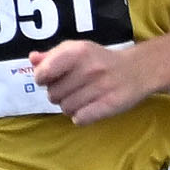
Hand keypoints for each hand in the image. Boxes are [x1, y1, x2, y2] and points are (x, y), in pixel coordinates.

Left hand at [27, 35, 149, 126]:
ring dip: (70, 106)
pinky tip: (89, 108)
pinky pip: (80, 119)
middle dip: (58, 94)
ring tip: (82, 98)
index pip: (43, 73)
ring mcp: (101, 87)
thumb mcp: (76, 50)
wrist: (137, 69)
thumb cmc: (98, 60)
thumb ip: (51, 56)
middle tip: (72, 89)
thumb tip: (32, 59)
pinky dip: (81, 117)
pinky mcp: (110, 104)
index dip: (42, 79)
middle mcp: (89, 68)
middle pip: (53, 95)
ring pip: (65, 109)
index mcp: (77, 52)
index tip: (50, 79)